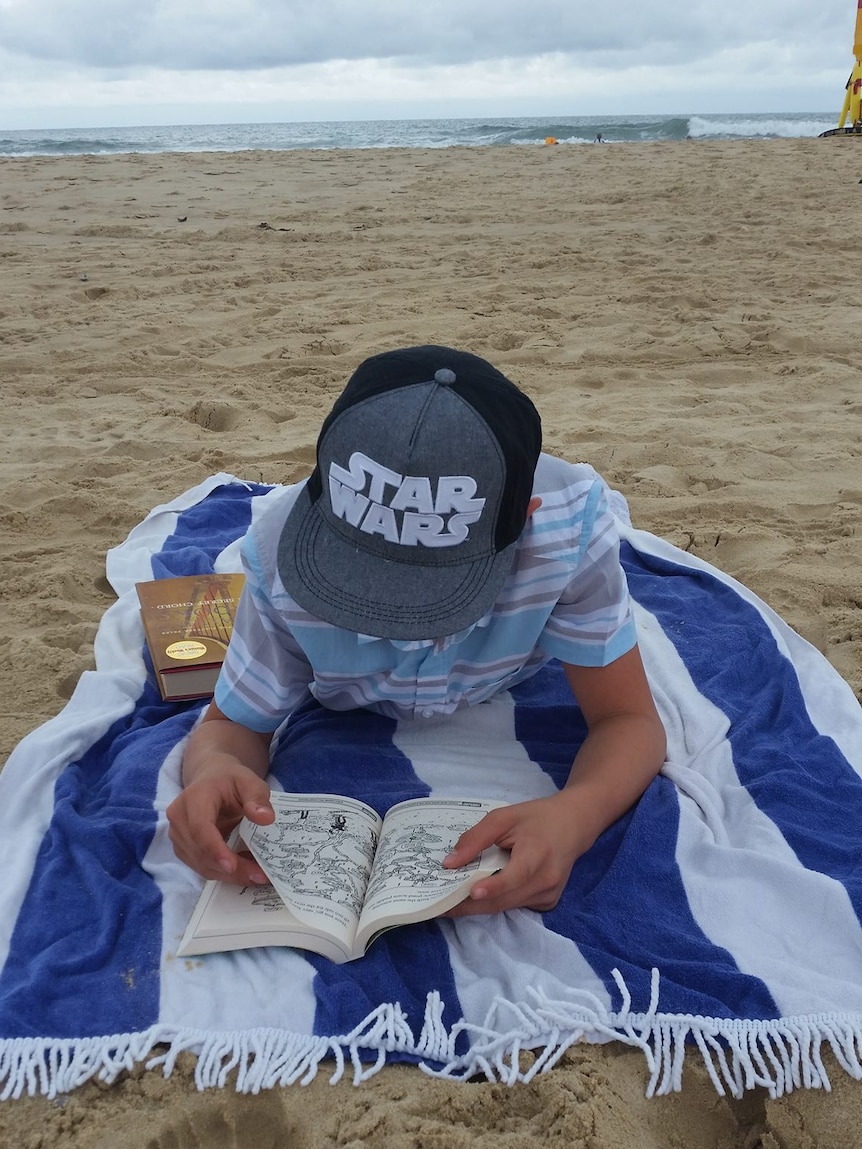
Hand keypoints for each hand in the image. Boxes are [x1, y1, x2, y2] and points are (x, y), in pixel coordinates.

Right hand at [166, 758, 274, 884]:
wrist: (212, 780)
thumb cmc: (231, 780)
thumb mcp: (250, 781)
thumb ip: (258, 797)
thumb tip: (266, 818)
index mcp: (194, 798)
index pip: (199, 828)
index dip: (214, 849)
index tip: (232, 866)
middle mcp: (179, 818)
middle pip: (201, 852)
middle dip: (231, 869)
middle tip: (260, 876)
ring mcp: (178, 835)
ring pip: (201, 865)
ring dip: (228, 875)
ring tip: (257, 874)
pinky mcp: (183, 848)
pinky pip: (201, 867)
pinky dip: (223, 873)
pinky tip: (244, 869)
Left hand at [441, 792, 589, 915]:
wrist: (573, 825)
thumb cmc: (536, 818)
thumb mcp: (504, 817)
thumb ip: (476, 839)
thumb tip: (449, 863)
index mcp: (538, 853)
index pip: (516, 875)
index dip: (494, 886)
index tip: (471, 892)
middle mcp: (547, 879)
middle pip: (504, 899)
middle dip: (471, 904)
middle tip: (440, 905)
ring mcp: (549, 894)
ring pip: (506, 907)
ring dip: (479, 905)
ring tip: (451, 900)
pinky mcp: (547, 902)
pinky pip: (514, 906)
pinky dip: (496, 901)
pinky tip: (481, 892)